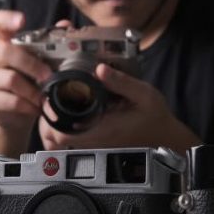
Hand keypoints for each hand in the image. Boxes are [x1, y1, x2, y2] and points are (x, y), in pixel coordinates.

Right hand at [0, 10, 51, 135]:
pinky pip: (9, 100)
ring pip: (10, 79)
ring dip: (32, 90)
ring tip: (44, 98)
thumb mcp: (41, 64)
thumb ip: (52, 44)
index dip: (6, 19)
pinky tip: (35, 109)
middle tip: (48, 76)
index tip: (22, 20)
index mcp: (5, 44)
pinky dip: (27, 105)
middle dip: (32, 65)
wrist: (14, 117)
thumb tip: (66, 24)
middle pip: (7, 52)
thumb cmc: (29, 85)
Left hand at [39, 63, 189, 150]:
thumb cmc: (156, 118)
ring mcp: (95, 145)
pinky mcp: (97, 144)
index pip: (61, 134)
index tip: (49, 100)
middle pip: (55, 139)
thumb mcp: (144, 94)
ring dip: (54, 125)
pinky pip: (72, 140)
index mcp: (102, 129)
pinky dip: (65, 128)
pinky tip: (71, 113)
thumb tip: (100, 69)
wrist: (166, 137)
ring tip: (57, 105)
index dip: (49, 118)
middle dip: (47, 120)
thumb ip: (121, 82)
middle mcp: (95, 141)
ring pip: (61, 143)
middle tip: (49, 100)